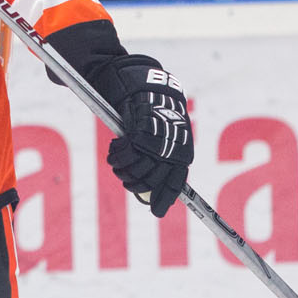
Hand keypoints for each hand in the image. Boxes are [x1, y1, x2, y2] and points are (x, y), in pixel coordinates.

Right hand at [91, 56, 192, 216]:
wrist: (145, 85)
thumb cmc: (153, 111)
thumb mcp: (161, 135)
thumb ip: (158, 156)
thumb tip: (148, 185)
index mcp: (182, 153)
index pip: (175, 183)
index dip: (163, 199)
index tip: (155, 212)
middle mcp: (173, 150)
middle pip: (150, 181)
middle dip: (133, 183)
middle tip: (124, 177)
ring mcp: (159, 143)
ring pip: (136, 170)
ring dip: (122, 169)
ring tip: (116, 160)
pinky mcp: (142, 134)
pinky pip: (125, 155)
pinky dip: (116, 155)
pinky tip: (114, 149)